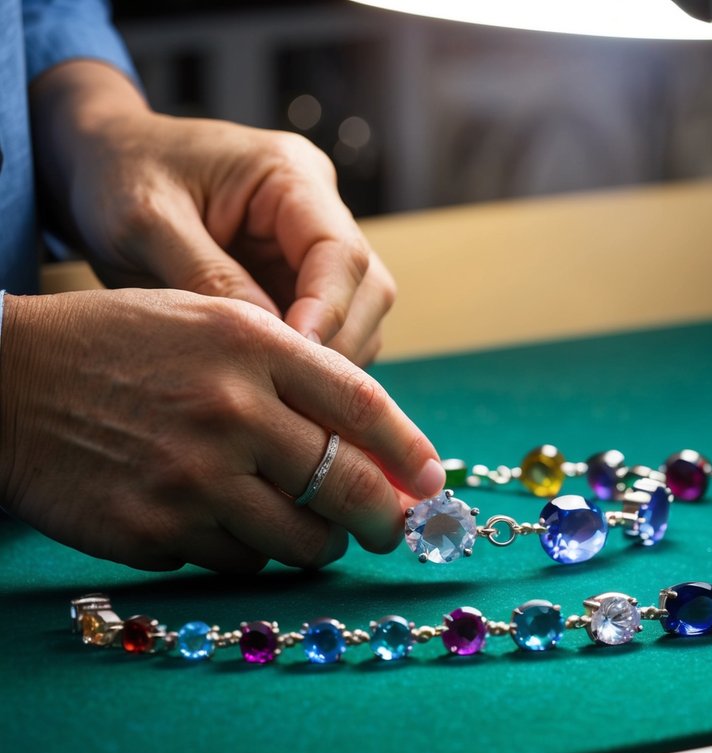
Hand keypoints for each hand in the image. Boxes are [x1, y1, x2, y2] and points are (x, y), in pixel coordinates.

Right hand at [0, 289, 445, 571]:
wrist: (3, 381)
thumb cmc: (119, 346)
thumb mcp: (211, 323)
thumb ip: (295, 372)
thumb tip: (376, 444)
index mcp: (251, 345)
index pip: (363, 407)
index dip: (411, 452)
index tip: (433, 482)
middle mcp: (230, 411)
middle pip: (348, 487)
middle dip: (384, 519)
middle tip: (390, 528)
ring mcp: (191, 478)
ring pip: (299, 542)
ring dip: (316, 542)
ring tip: (306, 526)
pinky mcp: (152, 531)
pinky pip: (236, 561)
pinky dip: (245, 550)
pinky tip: (223, 521)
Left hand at [31, 61, 391, 365]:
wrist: (99, 160)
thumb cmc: (118, 174)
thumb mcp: (146, 222)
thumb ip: (207, 277)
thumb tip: (270, 341)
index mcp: (290, 174)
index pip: (341, 253)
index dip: (330, 311)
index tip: (295, 359)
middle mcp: (319, 207)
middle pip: (368, 287)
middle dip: (337, 342)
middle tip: (288, 389)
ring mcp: (312, 245)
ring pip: (360, 314)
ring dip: (329, 357)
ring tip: (277, 389)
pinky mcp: (299, 277)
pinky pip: (330, 327)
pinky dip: (310, 358)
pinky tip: (272, 380)